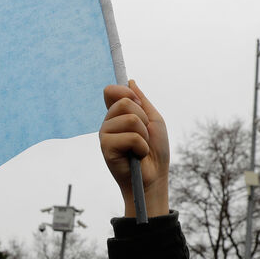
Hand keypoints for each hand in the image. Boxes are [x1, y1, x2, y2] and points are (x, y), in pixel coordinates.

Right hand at [100, 80, 169, 217]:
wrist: (154, 177)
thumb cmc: (155, 152)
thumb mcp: (154, 121)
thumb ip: (142, 101)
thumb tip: (130, 81)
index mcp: (117, 115)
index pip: (110, 91)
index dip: (124, 92)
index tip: (137, 104)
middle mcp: (108, 123)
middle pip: (125, 102)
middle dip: (143, 119)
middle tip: (144, 136)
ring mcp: (105, 135)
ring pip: (130, 119)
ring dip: (144, 135)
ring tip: (140, 147)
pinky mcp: (106, 148)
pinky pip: (130, 136)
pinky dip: (140, 146)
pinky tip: (136, 155)